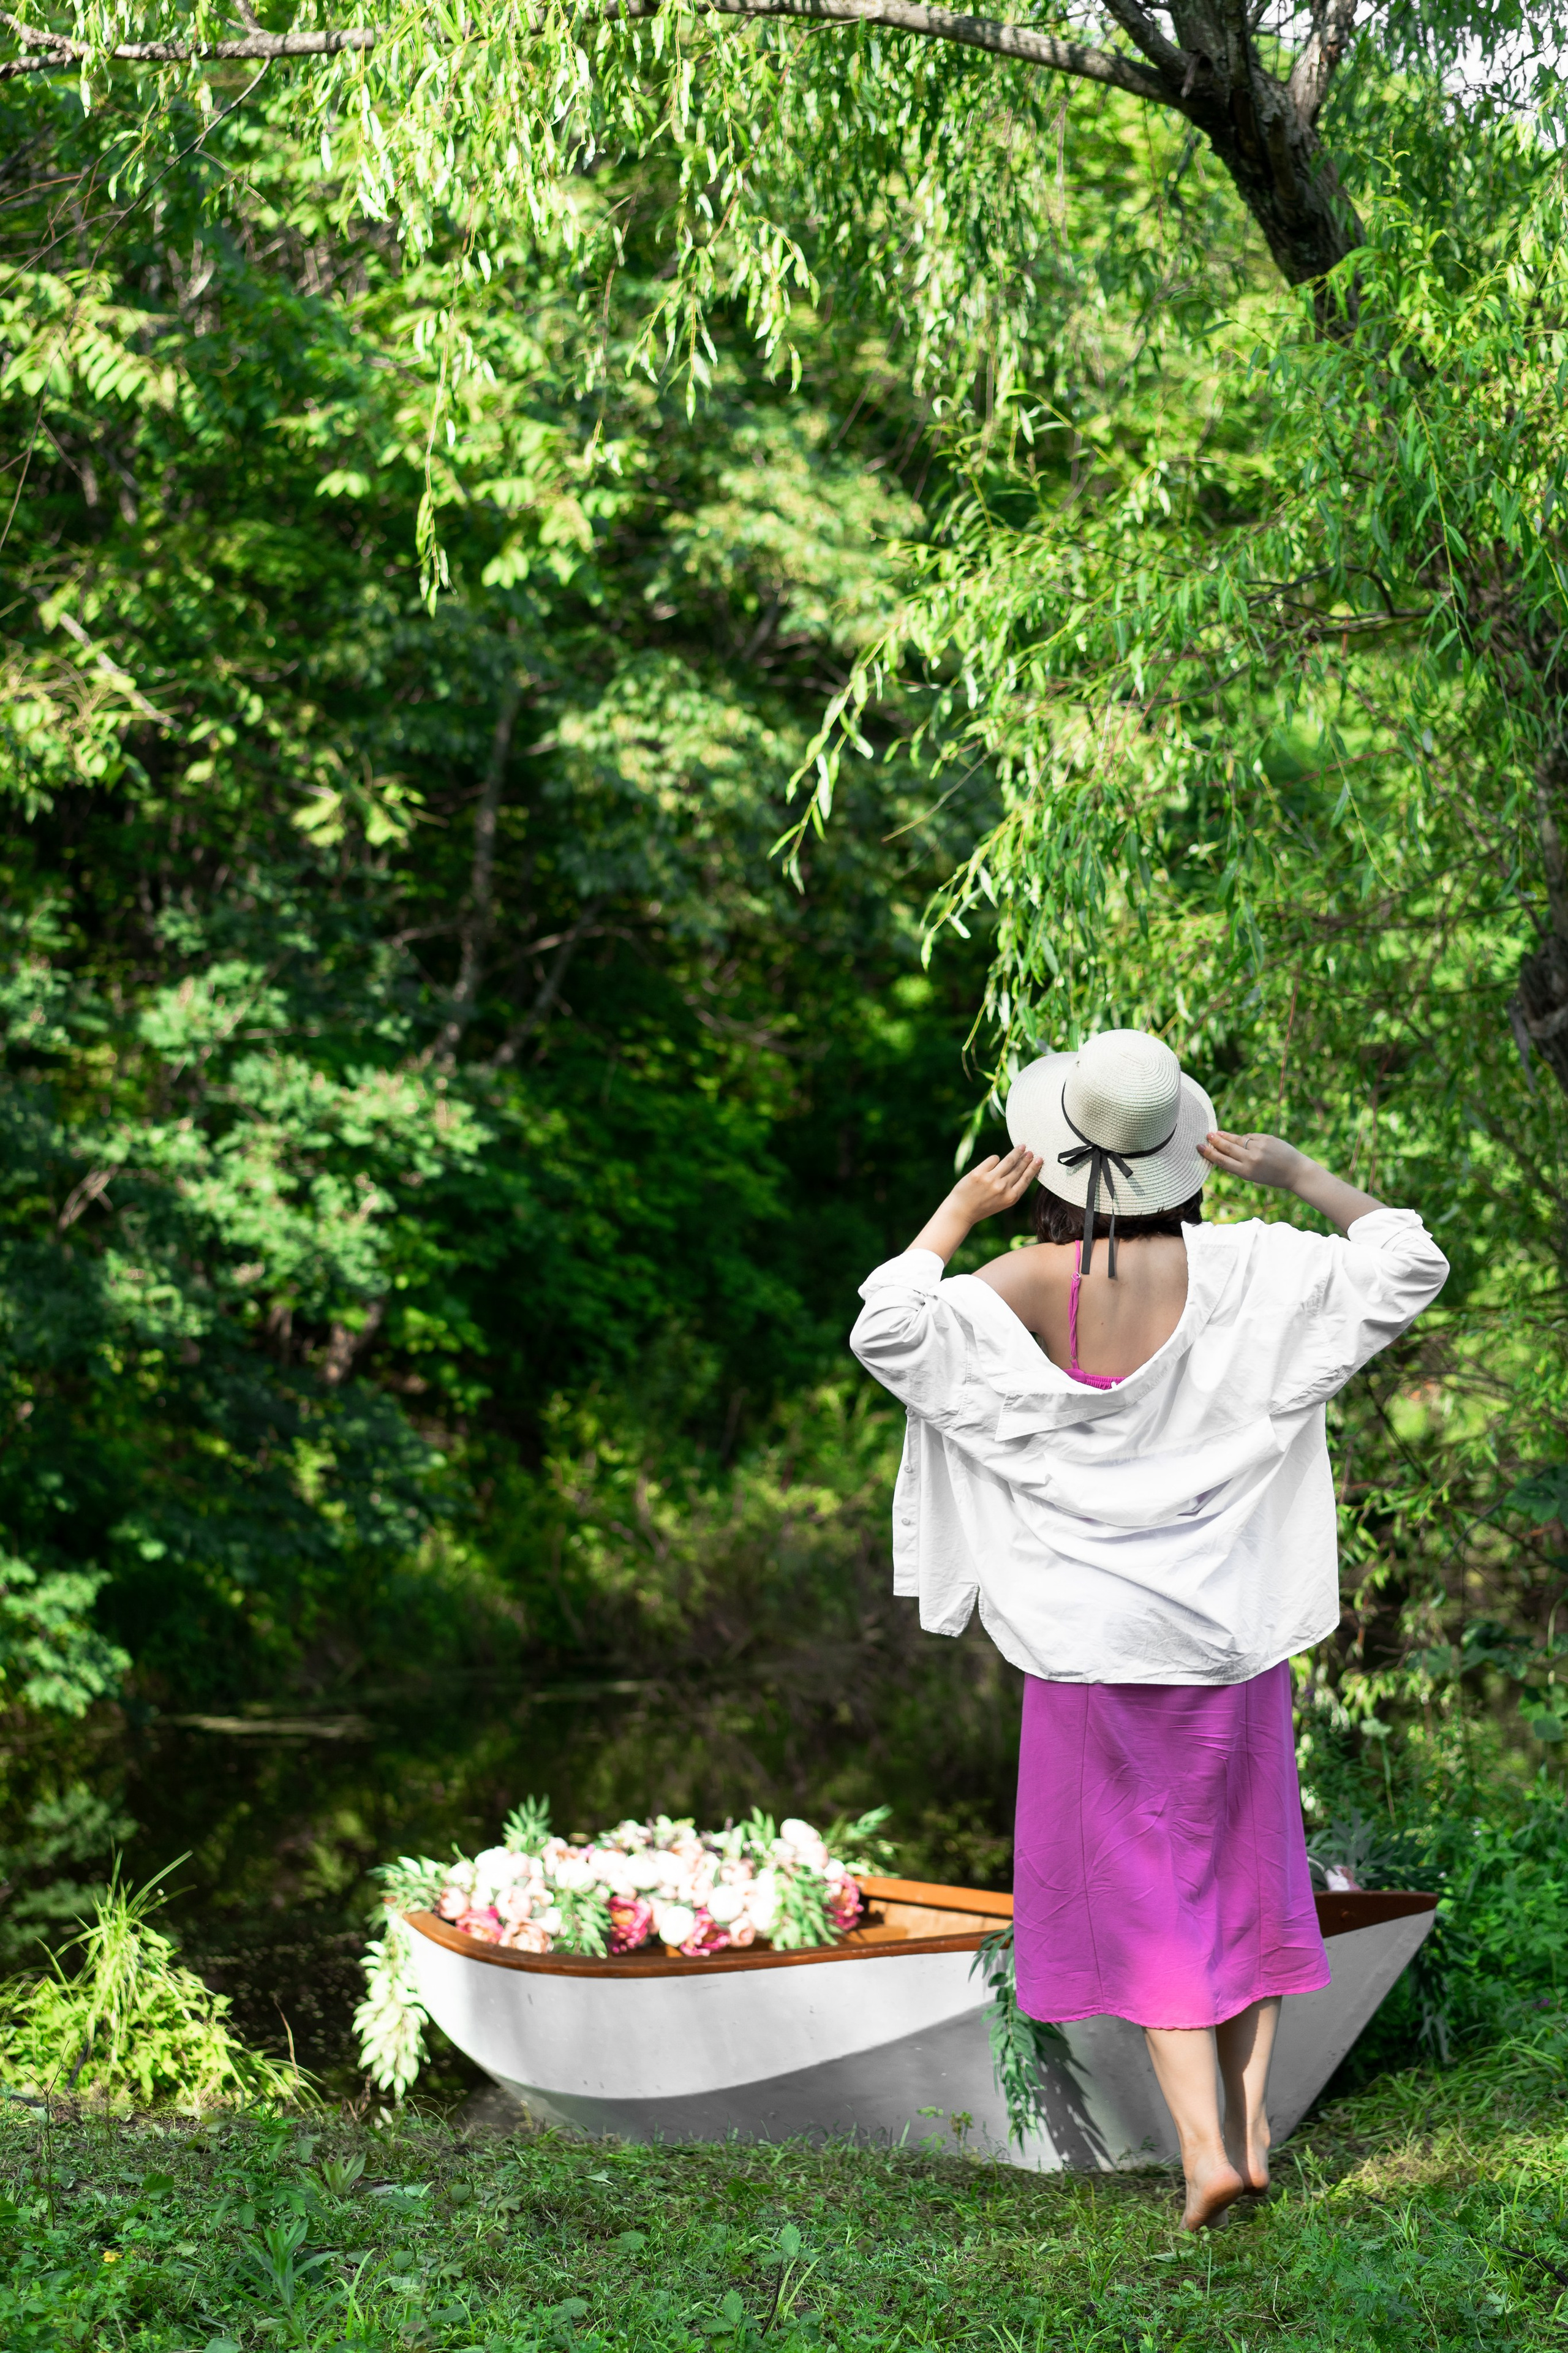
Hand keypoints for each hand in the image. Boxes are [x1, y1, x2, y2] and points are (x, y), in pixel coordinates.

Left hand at [906, 1144, 1042, 1263]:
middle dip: (1026, 1158)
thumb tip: (1022, 1167)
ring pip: (1008, 1160)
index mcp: (1011, 1197)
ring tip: (1021, 1147)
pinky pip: (993, 1159)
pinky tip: (994, 1162)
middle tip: (1030, 1151)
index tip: (1039, 1159)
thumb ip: (1012, 1188)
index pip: (1026, 1178)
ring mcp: (990, 1180)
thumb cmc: (983, 1206)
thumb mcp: (1002, 1202)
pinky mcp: (978, 1173)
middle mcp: (1002, 1188)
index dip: (1033, 1167)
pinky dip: (994, 1160)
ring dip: (1016, 1152)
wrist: (961, 1211)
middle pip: (1019, 1168)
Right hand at [1199, 1130, 1305, 1189]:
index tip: (1200, 1147)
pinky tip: (1243, 1140)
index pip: (1222, 1161)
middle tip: (1206, 1135)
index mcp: (1246, 1172)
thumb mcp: (1253, 1176)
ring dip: (1226, 1136)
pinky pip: (1250, 1137)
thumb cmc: (1272, 1176)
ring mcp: (1259, 1147)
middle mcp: (1251, 1159)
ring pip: (1237, 1139)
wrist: (1295, 1171)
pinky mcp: (1266, 1138)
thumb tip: (1225, 1150)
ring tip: (1217, 1133)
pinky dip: (1246, 1139)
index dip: (1209, 1154)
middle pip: (1228, 1148)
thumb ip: (1239, 1164)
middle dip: (1215, 1141)